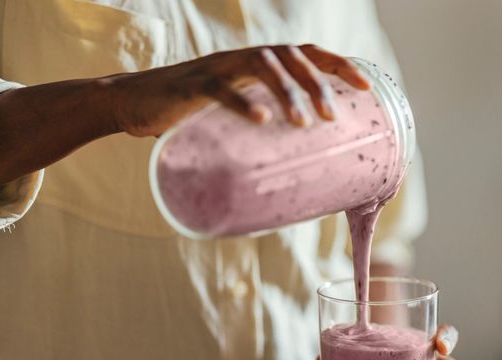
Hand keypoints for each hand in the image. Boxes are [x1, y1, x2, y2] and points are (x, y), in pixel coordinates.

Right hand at [106, 44, 370, 136]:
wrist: (134, 104)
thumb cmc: (192, 115)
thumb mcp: (236, 116)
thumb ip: (264, 127)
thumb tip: (301, 163)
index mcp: (258, 64)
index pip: (307, 53)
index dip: (339, 65)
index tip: (366, 87)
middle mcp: (243, 58)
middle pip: (291, 56)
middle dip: (318, 85)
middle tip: (332, 119)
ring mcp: (217, 67)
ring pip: (262, 66)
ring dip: (288, 93)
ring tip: (304, 124)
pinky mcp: (192, 85)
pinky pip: (221, 88)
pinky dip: (243, 102)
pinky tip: (262, 120)